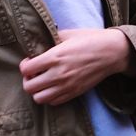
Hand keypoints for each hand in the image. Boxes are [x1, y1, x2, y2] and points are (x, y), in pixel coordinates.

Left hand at [20, 28, 135, 105]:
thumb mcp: (68, 34)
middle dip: (27, 80)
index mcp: (55, 57)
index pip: (26, 69)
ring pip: (39, 98)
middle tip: (33, 73)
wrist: (112, 52)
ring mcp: (67, 86)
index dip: (24, 65)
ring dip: (37, 91)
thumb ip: (50, 39)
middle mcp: (58, 74)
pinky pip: (54, 102)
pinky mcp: (75, 93)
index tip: (29, 61)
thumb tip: (37, 43)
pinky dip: (49, 96)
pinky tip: (54, 86)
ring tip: (42, 82)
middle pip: (29, 87)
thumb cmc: (91, 40)